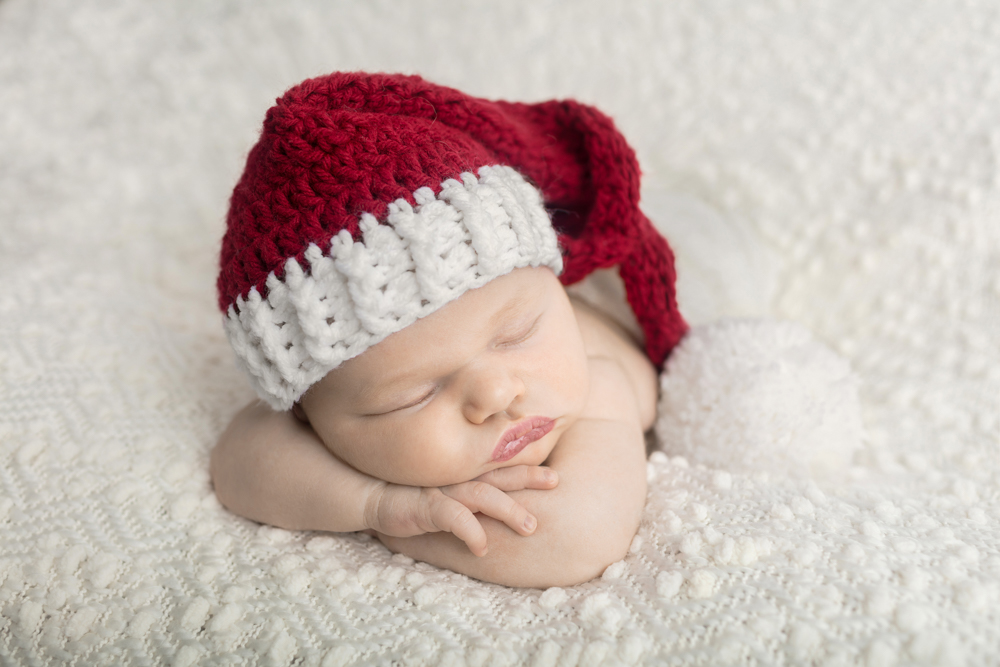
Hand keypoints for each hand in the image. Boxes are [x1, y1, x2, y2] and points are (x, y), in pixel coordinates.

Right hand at [363, 465, 557, 556]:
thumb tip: (503, 500)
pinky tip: (482, 548)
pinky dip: (470, 531)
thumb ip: (471, 489)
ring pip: (482, 495)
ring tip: (530, 526)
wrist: (371, 494)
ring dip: (508, 509)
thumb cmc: (412, 493)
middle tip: (555, 481)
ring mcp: (443, 490)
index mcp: (466, 472)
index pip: (501, 466)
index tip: (556, 474)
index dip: (528, 468)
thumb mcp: (446, 488)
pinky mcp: (426, 507)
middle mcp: (458, 478)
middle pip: (499, 475)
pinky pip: (452, 518)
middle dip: (528, 478)